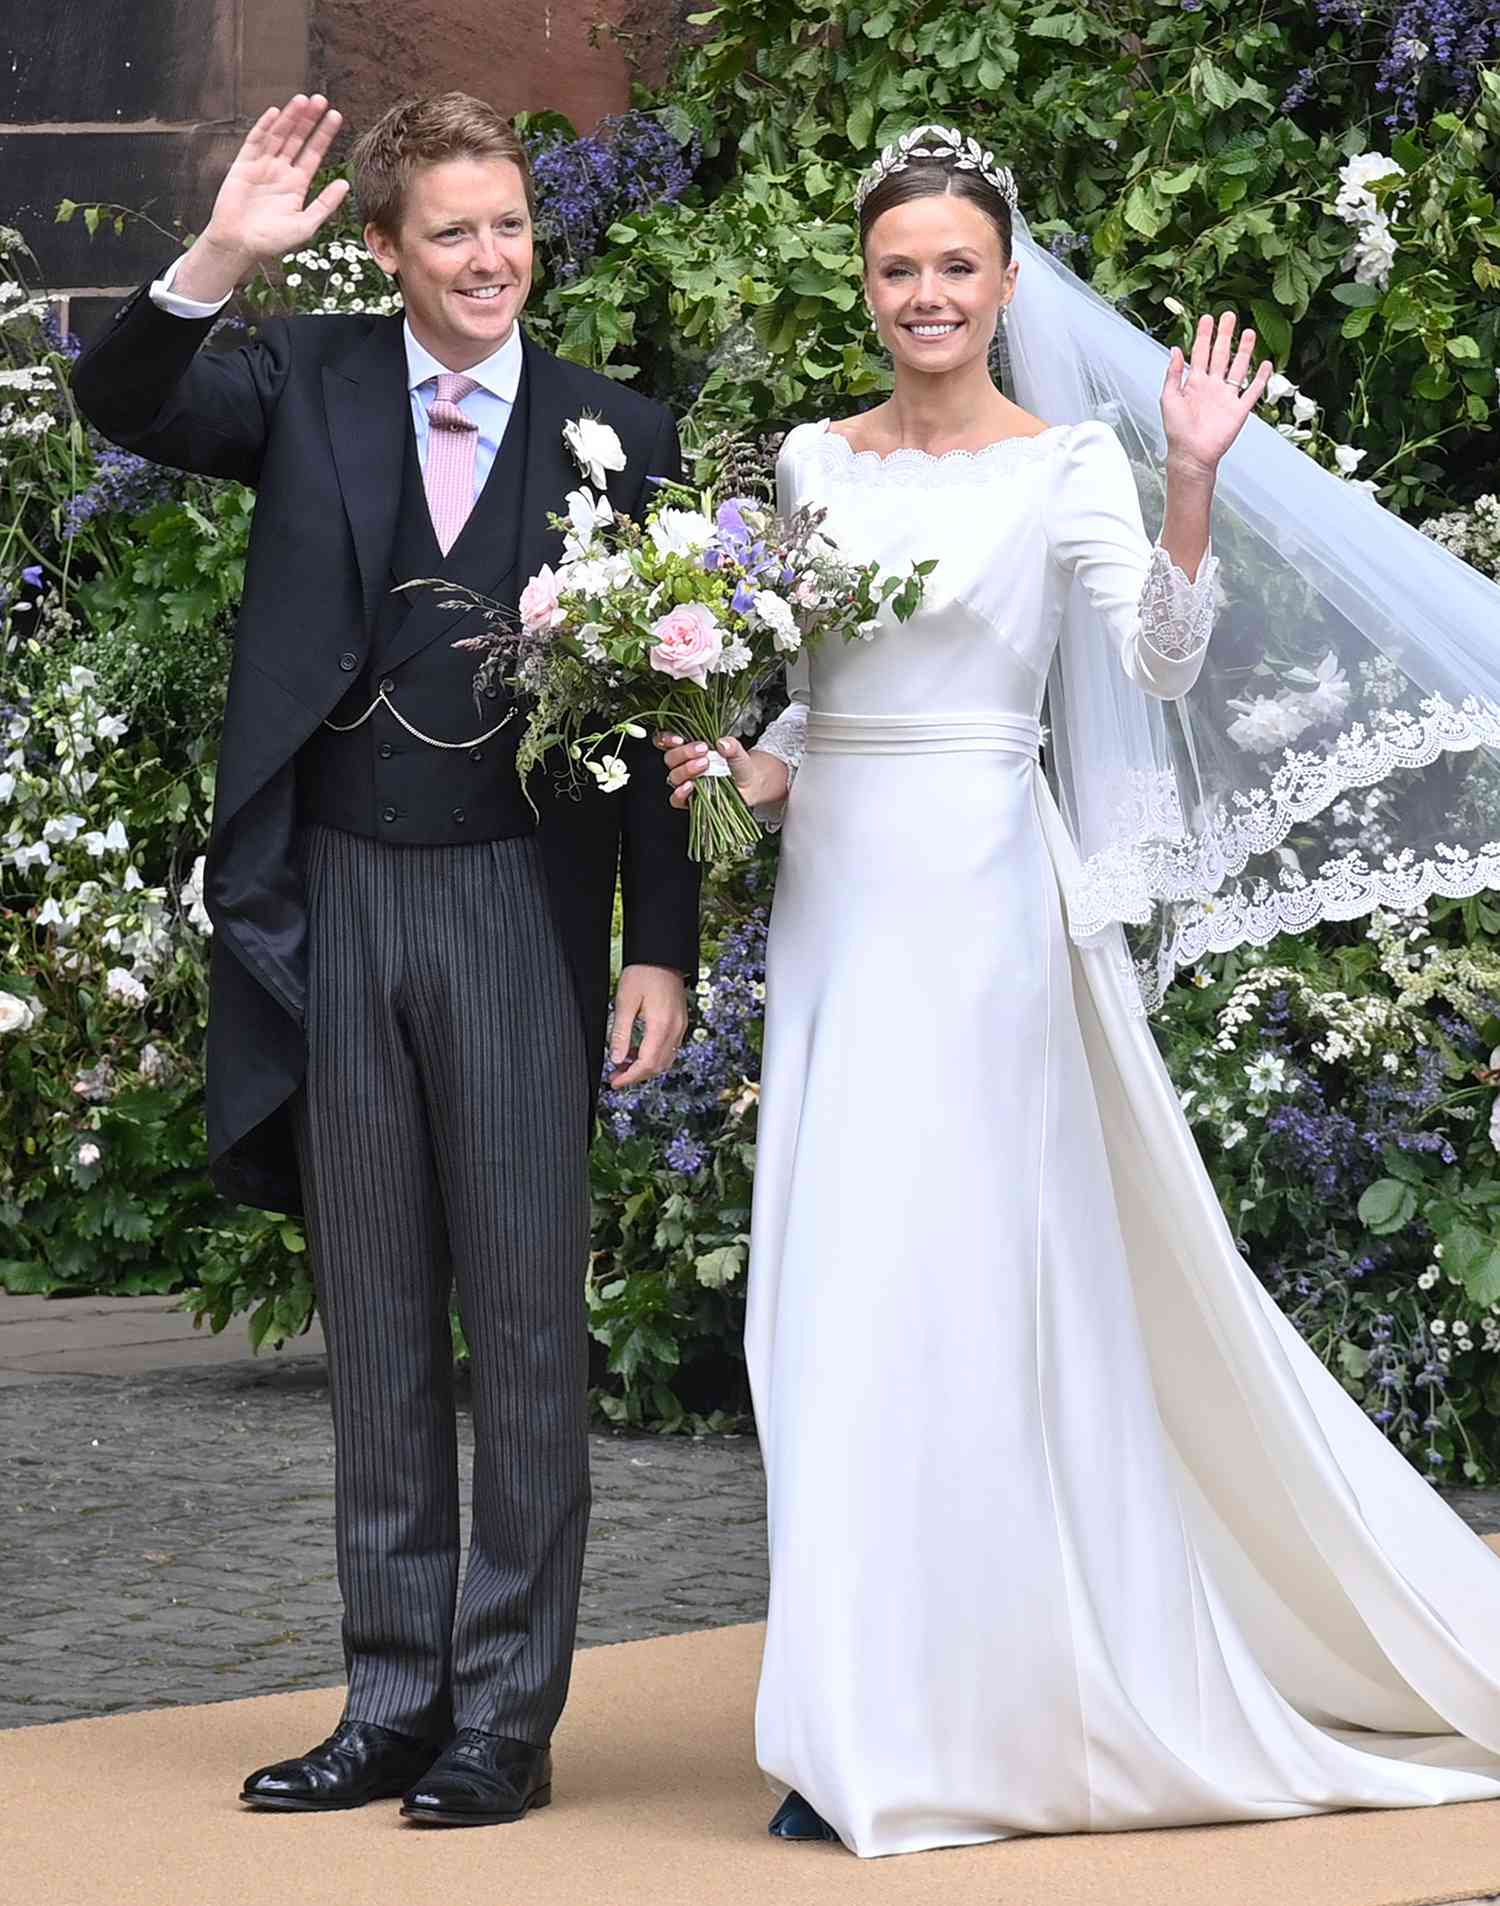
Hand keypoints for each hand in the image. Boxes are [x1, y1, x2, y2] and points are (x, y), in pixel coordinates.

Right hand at [179, 95, 350, 298]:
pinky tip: (275, 113)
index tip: (336, 116)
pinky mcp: (244, 164)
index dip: (324, 135)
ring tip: (303, 100)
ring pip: (279, 135)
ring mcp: (262, 165)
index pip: (314, 153)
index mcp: (297, 184)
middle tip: (321, 100)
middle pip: (298, 139)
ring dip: (290, 117)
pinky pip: (255, 141)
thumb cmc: (272, 240)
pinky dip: (265, 127)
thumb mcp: (306, 225)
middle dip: (309, 120)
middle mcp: (281, 171)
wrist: (240, 244)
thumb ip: (325, 204)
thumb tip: (345, 184)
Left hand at [608, 964, 688, 1087]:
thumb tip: (615, 1059)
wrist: (663, 955)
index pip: (647, 1064)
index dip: (630, 1077)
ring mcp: (680, 1027)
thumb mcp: (624, 1003)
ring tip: (624, 1064)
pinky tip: (638, 1051)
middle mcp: (675, 1030)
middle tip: (616, 1075)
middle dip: (637, 1075)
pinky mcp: (680, 1023)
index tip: (615, 1082)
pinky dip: (654, 1056)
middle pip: (658, 1067)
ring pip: (666, 1060)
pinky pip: (669, 1048)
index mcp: (661, 1026)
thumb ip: (620, 1034)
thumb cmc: (643, 973)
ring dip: (645, 1067)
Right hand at [654, 733, 788, 811]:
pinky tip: (691, 787)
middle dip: (684, 753)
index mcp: (689, 748)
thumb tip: (723, 743)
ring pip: (673, 776)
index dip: (667, 739)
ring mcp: (686, 782)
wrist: (750, 784)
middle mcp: (684, 764)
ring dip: (686, 770)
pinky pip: (676, 799)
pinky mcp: (690, 799)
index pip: (666, 742)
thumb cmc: (738, 765)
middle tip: (703, 750)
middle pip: (670, 758)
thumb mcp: (737, 752)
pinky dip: (681, 793)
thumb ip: (732, 746)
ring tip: (704, 765)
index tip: (680, 739)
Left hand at [1160, 313, 1272, 479]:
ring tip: (1248, 332)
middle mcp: (1212, 386)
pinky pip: (1252, 391)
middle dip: (1225, 335)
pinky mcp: (1239, 409)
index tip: (1208, 318)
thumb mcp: (1168, 398)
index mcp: (1194, 383)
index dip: (1204, 335)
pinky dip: (1260, 378)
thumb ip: (1173, 374)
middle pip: (1221, 355)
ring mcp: (1227, 396)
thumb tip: (1175, 350)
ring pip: (1238, 368)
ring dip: (1244, 350)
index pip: (1200, 353)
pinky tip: (1266, 364)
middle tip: (1229, 315)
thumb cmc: (1177, 430)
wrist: (1191, 454)